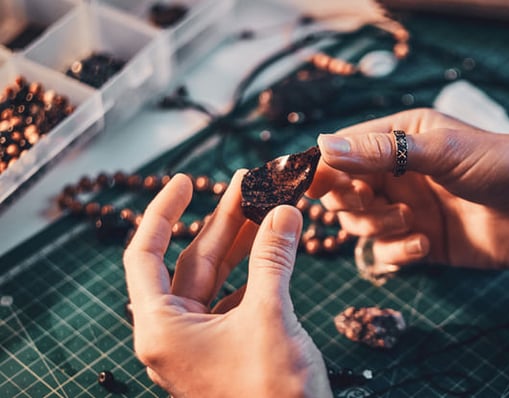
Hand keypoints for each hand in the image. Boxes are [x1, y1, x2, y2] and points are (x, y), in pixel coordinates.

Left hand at [123, 172, 330, 397]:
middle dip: (221, 222)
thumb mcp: (271, 316)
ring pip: (218, 279)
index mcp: (162, 329)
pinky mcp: (230, 349)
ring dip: (243, 243)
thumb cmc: (273, 393)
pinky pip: (239, 297)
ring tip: (268, 205)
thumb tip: (283, 210)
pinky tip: (277, 247)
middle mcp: (175, 334)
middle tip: (248, 184)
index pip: (145, 256)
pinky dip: (258, 271)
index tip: (186, 180)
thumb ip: (273, 259)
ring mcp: (203, 343)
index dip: (162, 212)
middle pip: (191, 263)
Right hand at [307, 108, 508, 272]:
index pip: (346, 148)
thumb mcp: (440, 151)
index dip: (325, 166)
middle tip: (370, 202)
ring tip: (410, 221)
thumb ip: (380, 152)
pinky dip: (398, 250)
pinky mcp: (421, 242)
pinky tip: (425, 245)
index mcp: (402, 135)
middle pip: (345, 189)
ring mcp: (409, 207)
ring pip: (360, 223)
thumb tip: (321, 146)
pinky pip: (386, 251)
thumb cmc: (502, 167)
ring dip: (377, 225)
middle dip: (351, 199)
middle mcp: (400, 171)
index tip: (312, 184)